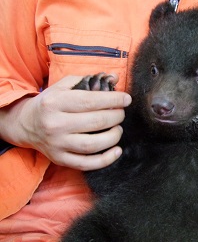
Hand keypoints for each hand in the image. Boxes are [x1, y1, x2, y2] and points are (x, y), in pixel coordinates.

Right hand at [1, 75, 131, 170]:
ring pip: (92, 144)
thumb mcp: (63, 86)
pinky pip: (86, 164)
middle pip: (95, 122)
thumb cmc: (50, 103)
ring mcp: (57, 144)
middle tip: (121, 113)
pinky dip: (105, 160)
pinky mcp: (60, 159)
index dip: (113, 99)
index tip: (126, 99)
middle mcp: (55, 124)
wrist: (25, 124)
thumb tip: (115, 77)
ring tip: (118, 129)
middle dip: (116, 116)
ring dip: (113, 136)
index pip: (90, 101)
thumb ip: (88, 80)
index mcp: (55, 102)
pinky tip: (117, 150)